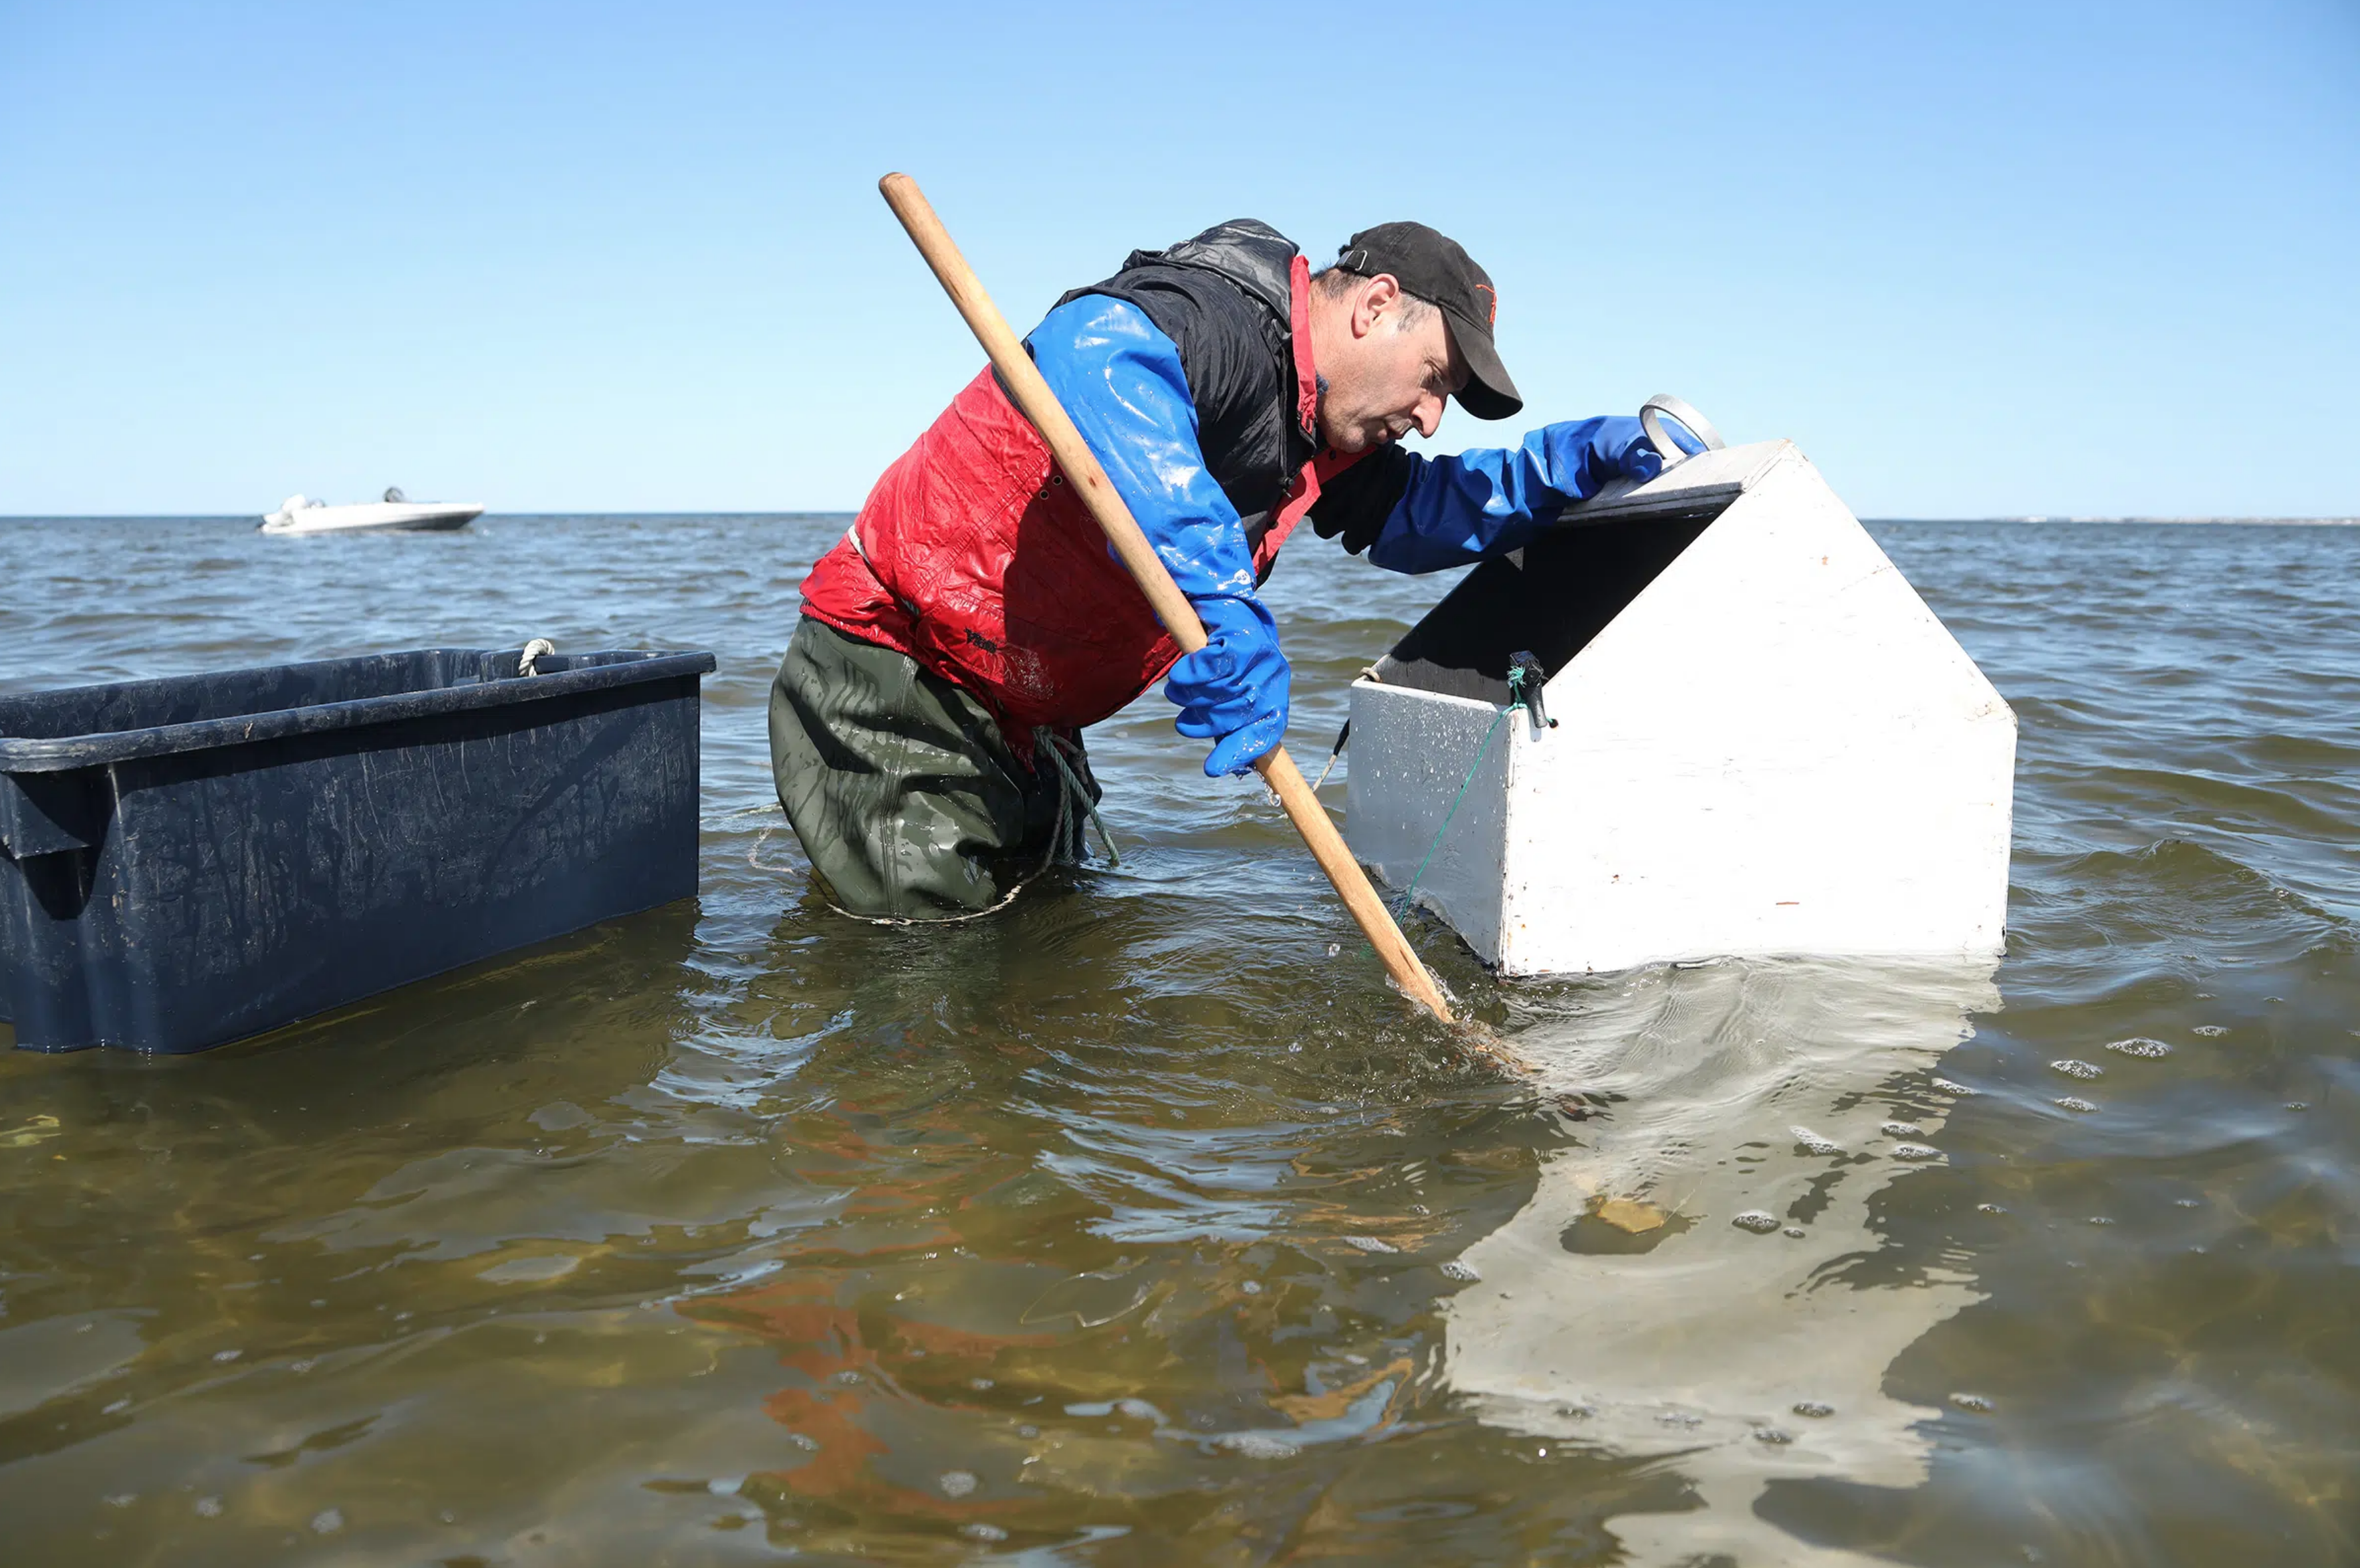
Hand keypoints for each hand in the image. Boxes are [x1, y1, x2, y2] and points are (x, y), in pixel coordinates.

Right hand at [1165, 598, 1289, 776]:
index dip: (1240, 752)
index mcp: (1276, 693)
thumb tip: (1221, 765)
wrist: (1224, 600)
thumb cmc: (1228, 653)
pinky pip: (1208, 666)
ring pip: (1219, 691)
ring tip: (1177, 694)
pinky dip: (1189, 674)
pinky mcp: (1237, 634)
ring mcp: (1258, 653)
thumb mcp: (1235, 688)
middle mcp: (1273, 674)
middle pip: (1235, 714)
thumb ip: (1231, 719)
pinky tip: (1180, 676)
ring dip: (1190, 698)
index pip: (1266, 731)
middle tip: (1186, 723)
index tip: (1212, 769)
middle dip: (1205, 722)